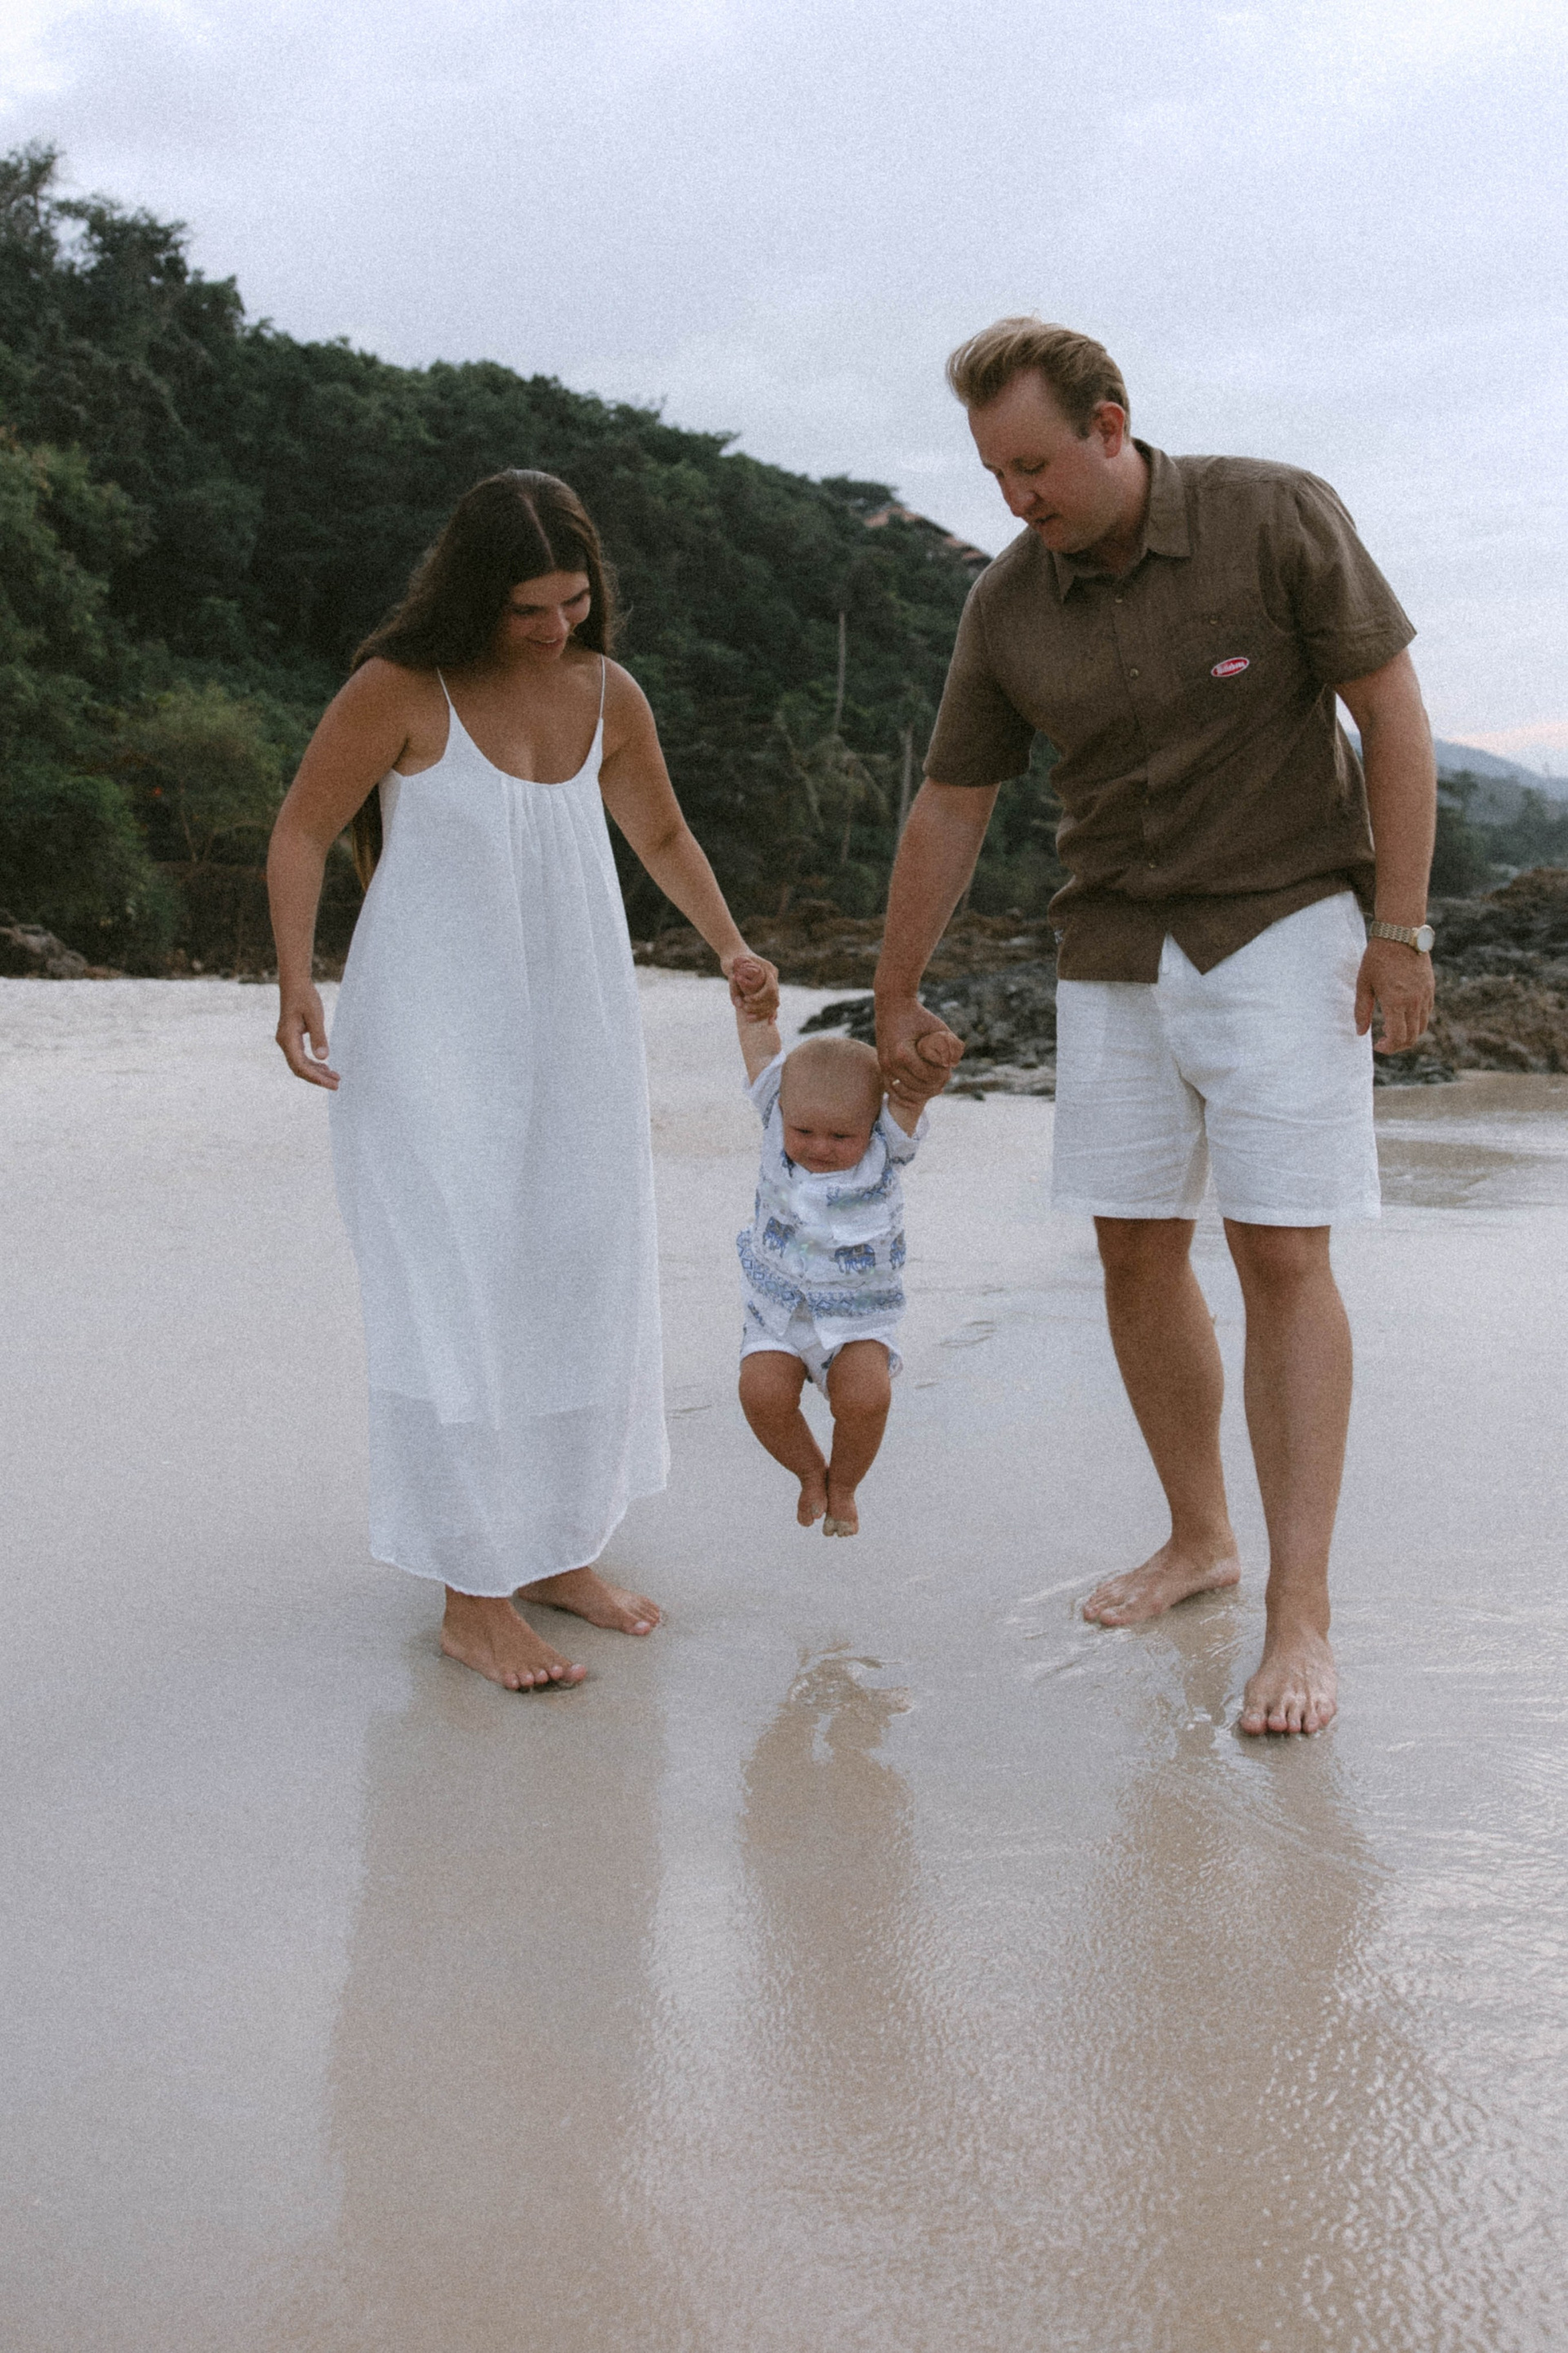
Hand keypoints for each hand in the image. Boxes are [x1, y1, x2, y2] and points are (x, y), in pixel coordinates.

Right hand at [276, 982, 339, 1087]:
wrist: (295, 984)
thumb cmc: (305, 997)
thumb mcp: (316, 1016)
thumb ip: (319, 1037)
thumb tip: (323, 1058)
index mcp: (287, 1039)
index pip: (300, 1066)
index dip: (316, 1078)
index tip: (332, 1084)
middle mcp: (284, 1042)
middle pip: (299, 1069)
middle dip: (318, 1078)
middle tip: (337, 1085)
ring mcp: (287, 1041)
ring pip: (300, 1064)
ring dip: (317, 1072)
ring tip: (335, 1078)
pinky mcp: (291, 1038)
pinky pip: (301, 1057)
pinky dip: (313, 1064)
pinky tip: (325, 1067)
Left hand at [724, 951, 779, 1022]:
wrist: (734, 953)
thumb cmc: (733, 959)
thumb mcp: (731, 969)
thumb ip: (734, 986)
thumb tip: (737, 1004)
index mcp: (768, 968)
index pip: (770, 987)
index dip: (759, 997)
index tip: (746, 1000)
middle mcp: (772, 976)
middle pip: (774, 997)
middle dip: (761, 1008)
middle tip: (746, 1011)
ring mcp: (771, 982)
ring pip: (774, 1002)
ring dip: (764, 1012)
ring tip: (750, 1018)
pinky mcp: (766, 988)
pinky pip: (771, 1002)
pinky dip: (770, 1012)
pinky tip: (769, 1022)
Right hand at [876, 994, 963, 1107]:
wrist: (893, 1007)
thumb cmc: (919, 1017)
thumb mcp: (939, 1029)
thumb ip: (951, 1047)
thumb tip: (954, 1066)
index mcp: (903, 1053)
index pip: (927, 1076)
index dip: (942, 1075)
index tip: (949, 1069)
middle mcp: (890, 1063)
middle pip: (917, 1086)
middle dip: (934, 1085)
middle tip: (945, 1077)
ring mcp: (884, 1067)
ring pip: (905, 1093)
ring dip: (923, 1092)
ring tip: (936, 1085)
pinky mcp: (882, 1068)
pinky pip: (892, 1091)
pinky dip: (907, 1095)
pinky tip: (921, 1093)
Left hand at [1355, 939, 1433, 1053]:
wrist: (1400, 933)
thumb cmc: (1377, 957)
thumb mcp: (1363, 983)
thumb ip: (1361, 1010)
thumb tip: (1360, 1033)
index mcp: (1396, 1002)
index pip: (1398, 1037)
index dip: (1389, 1048)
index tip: (1378, 1045)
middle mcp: (1414, 1002)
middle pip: (1412, 1037)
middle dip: (1398, 1045)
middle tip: (1385, 1041)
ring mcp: (1425, 995)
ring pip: (1422, 1027)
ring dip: (1408, 1034)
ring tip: (1392, 1028)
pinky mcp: (1430, 988)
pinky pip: (1427, 1013)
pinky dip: (1416, 1021)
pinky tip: (1402, 1014)